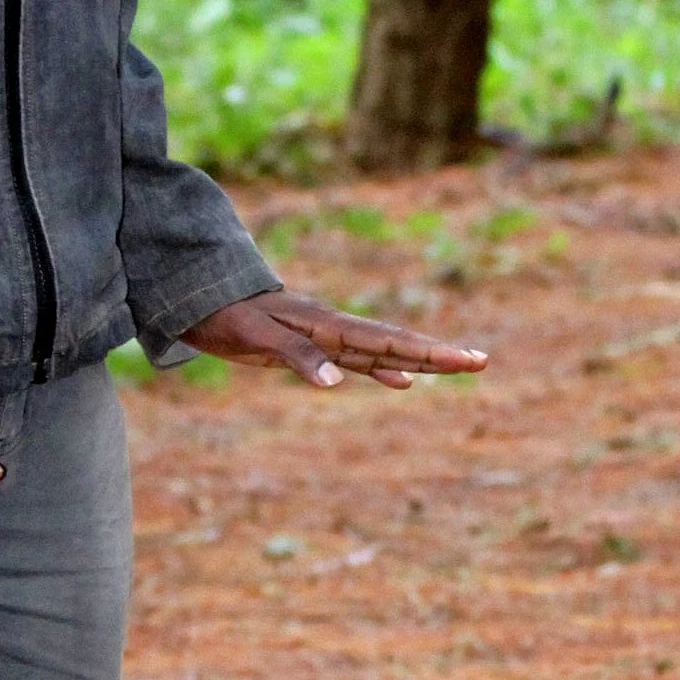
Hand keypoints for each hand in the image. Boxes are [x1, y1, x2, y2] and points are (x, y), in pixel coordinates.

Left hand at [180, 288, 486, 391]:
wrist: (198, 297)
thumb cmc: (225, 315)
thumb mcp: (256, 336)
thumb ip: (297, 357)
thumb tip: (337, 383)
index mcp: (328, 326)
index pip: (388, 342)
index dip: (428, 352)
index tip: (464, 358)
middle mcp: (335, 330)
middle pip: (397, 343)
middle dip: (439, 355)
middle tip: (481, 362)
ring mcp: (327, 338)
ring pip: (384, 352)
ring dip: (420, 361)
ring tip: (458, 366)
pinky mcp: (313, 347)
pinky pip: (358, 360)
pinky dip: (383, 371)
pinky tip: (402, 382)